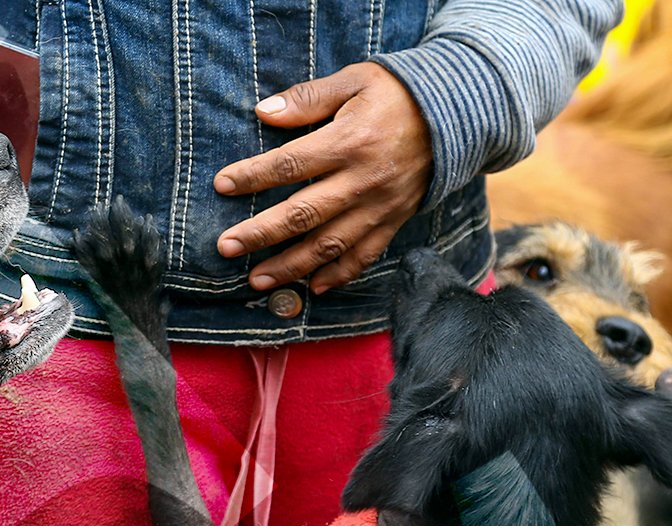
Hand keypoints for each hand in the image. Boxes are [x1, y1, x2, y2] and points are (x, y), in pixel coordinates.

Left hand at [215, 62, 431, 293]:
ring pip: (328, 245)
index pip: (290, 164)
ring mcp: (380, 207)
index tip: (222, 185)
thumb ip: (308, 99)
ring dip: (290, 266)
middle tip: (226, 247)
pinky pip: (364, 257)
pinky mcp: (394, 222)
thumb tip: (263, 112)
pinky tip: (310, 288)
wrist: (459, 114)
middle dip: (261, 234)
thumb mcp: (355, 81)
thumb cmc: (398, 93)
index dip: (253, 176)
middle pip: (303, 214)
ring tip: (256, 280)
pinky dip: (337, 276)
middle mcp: (363, 181)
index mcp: (349, 142)